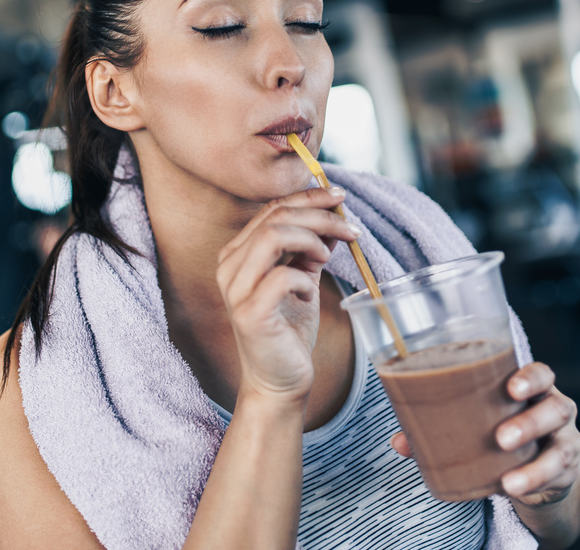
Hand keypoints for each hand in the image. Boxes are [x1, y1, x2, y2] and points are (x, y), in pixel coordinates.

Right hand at [216, 186, 359, 403]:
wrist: (280, 382)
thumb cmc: (289, 331)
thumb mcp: (303, 280)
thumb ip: (311, 249)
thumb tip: (334, 218)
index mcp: (238, 255)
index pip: (271, 209)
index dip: (308, 197)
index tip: (340, 197)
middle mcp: (229, 268)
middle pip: (275, 217)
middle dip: (319, 215)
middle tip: (350, 228)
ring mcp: (235, 291)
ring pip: (273, 236)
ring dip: (312, 239)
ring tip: (328, 257)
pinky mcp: (249, 314)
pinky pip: (281, 277)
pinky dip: (304, 278)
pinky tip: (309, 294)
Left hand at [389, 362, 579, 506]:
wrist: (539, 468)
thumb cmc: (502, 430)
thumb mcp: (479, 423)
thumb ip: (442, 427)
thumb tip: (399, 440)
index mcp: (532, 389)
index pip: (541, 374)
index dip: (530, 378)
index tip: (510, 387)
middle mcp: (555, 409)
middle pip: (556, 408)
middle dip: (529, 422)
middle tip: (501, 437)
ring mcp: (565, 441)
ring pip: (562, 448)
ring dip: (534, 465)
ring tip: (509, 480)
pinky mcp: (565, 472)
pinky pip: (556, 477)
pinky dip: (534, 484)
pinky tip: (514, 489)